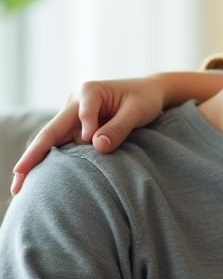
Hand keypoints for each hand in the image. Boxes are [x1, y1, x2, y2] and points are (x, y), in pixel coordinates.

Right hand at [11, 78, 166, 192]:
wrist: (148, 93)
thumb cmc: (144, 99)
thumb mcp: (137, 111)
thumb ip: (118, 128)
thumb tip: (97, 146)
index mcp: (89, 91)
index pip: (83, 112)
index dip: (89, 127)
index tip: (94, 141)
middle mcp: (74, 103)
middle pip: (50, 132)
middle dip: (33, 156)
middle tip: (18, 179)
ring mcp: (71, 117)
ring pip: (51, 141)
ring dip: (35, 162)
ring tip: (20, 187)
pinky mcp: (75, 128)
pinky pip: (61, 145)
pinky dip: (49, 161)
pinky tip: (38, 179)